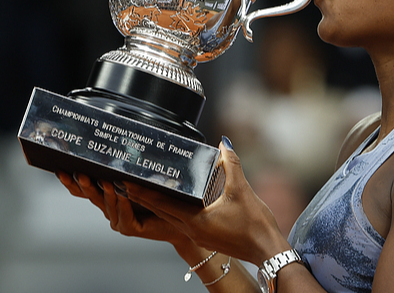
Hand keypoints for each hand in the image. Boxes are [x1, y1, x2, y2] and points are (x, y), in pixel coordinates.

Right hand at [56, 171, 189, 246]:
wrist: (180, 218)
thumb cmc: (161, 195)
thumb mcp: (140, 177)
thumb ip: (127, 168)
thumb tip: (117, 143)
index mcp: (108, 195)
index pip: (84, 188)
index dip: (71, 180)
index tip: (60, 168)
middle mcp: (110, 208)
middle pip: (90, 195)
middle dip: (83, 184)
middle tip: (77, 172)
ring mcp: (118, 219)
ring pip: (107, 204)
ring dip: (104, 192)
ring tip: (102, 180)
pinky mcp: (130, 227)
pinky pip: (124, 215)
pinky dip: (123, 204)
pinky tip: (124, 194)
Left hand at [120, 137, 290, 265]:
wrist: (267, 249)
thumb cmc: (255, 225)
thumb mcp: (242, 190)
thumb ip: (231, 165)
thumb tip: (224, 144)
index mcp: (195, 221)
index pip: (162, 204)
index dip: (144, 192)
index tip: (128, 181)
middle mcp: (192, 230)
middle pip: (161, 211)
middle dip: (143, 197)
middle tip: (127, 182)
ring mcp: (198, 234)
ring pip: (170, 216)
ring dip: (157, 204)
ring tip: (144, 189)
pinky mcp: (206, 236)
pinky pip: (182, 221)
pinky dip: (172, 209)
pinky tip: (174, 201)